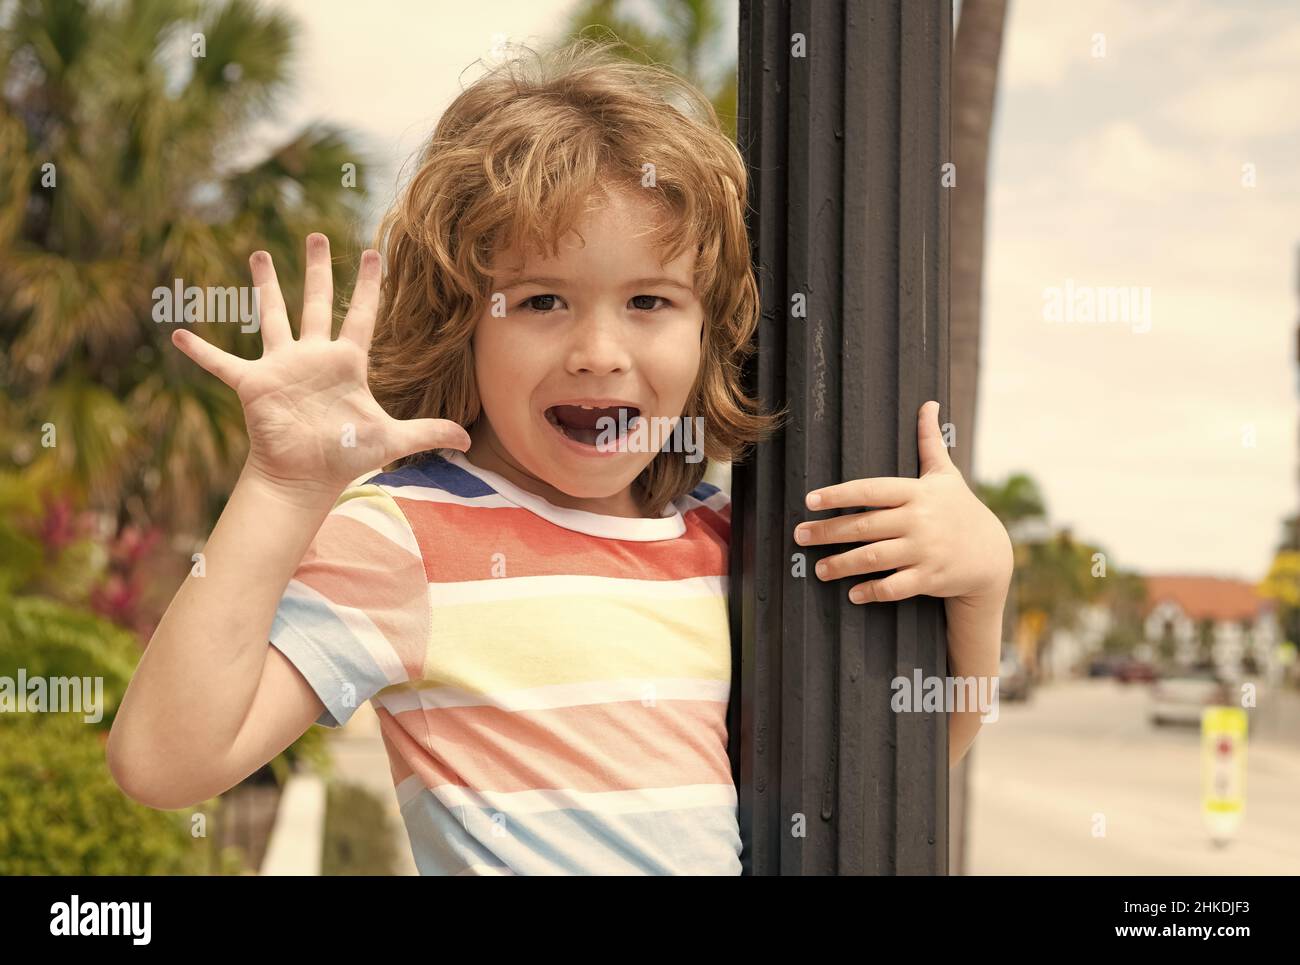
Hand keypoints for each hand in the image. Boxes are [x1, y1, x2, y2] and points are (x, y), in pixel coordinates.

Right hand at [171, 233, 470, 495]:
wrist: (306, 479)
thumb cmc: (345, 456)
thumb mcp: (392, 440)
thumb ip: (429, 432)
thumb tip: (471, 442)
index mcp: (346, 363)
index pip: (362, 316)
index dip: (369, 286)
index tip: (374, 253)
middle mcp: (313, 357)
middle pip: (316, 302)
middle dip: (317, 269)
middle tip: (317, 234)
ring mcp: (282, 367)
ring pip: (273, 316)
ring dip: (264, 287)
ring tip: (258, 252)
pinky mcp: (254, 384)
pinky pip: (221, 364)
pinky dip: (200, 351)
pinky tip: (176, 334)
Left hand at [793, 400, 1011, 606]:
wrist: (992, 554)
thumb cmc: (959, 509)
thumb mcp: (946, 475)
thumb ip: (930, 442)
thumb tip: (929, 403)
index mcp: (917, 492)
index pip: (870, 490)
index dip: (839, 494)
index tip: (810, 499)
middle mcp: (919, 520)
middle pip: (864, 525)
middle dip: (828, 531)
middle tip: (800, 535)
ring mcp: (925, 550)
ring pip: (874, 558)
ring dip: (842, 564)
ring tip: (818, 569)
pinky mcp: (931, 577)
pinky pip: (896, 586)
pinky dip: (872, 591)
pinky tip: (853, 593)